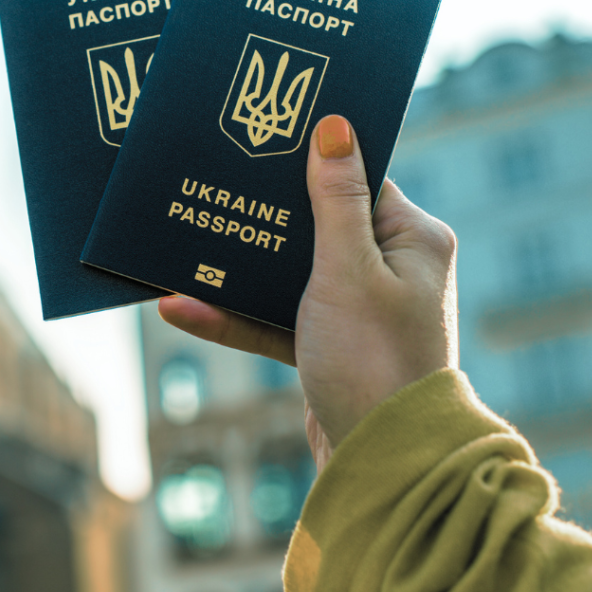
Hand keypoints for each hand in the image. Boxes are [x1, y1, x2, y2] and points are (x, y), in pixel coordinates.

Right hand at [158, 114, 458, 471]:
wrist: (383, 465)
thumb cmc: (375, 360)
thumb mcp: (348, 270)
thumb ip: (336, 199)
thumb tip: (334, 126)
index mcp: (411, 239)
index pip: (359, 179)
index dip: (310, 160)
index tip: (259, 140)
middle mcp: (389, 269)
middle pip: (313, 224)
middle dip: (259, 216)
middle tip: (212, 183)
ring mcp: (356, 309)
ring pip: (287, 274)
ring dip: (236, 270)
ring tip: (180, 249)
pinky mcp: (327, 344)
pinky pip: (274, 318)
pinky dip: (234, 315)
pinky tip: (179, 308)